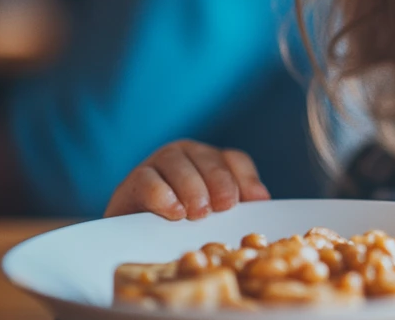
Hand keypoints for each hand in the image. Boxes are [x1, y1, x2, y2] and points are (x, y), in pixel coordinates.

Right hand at [105, 140, 270, 219]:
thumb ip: (234, 205)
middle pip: (208, 160)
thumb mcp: (211, 216)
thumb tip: (262, 200)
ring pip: (178, 164)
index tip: (254, 201)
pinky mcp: (132, 181)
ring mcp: (157, 164)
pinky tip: (174, 212)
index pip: (235, 160)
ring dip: (192, 188)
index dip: (246, 178)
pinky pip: (148, 180)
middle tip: (223, 208)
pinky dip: (162, 195)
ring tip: (198, 214)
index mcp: (210, 161)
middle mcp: (185, 155)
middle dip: (220, 183)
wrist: (133, 239)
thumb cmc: (179, 227)